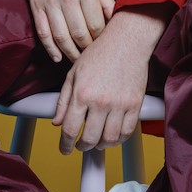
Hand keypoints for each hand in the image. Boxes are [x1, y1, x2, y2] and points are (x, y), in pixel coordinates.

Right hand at [17, 0, 115, 62]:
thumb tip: (117, 20)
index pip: (96, 23)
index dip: (102, 38)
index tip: (106, 45)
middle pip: (80, 33)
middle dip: (89, 49)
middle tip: (94, 56)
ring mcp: (49, 3)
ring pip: (62, 37)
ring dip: (71, 53)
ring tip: (79, 61)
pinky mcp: (36, 7)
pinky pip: (43, 34)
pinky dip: (51, 49)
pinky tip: (58, 58)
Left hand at [53, 9, 168, 154]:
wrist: (127, 41)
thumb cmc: (99, 54)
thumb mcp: (73, 74)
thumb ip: (63, 100)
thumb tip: (56, 122)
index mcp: (82, 93)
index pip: (70, 129)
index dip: (65, 144)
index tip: (65, 149)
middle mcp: (100, 102)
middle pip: (89, 139)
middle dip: (81, 147)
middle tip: (79, 146)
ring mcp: (119, 104)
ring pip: (109, 139)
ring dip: (100, 146)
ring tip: (96, 142)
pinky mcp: (135, 105)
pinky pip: (127, 131)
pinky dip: (118, 139)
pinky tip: (112, 136)